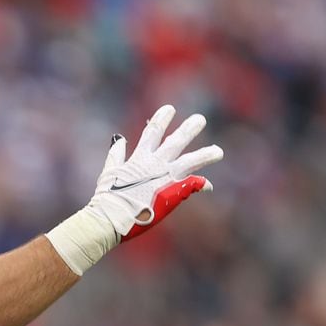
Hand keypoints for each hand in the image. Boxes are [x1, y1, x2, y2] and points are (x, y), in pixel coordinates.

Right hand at [86, 104, 222, 240]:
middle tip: (200, 119)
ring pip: (191, 161)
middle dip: (189, 129)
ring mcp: (165, 178)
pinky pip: (192, 186)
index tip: (170, 109)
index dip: (162, 119)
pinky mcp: (173, 193)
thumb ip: (116, 154)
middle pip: (176, 141)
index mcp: (139, 158)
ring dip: (205, 155)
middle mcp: (155, 164)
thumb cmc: (106, 197)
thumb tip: (119, 138)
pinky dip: (200, 184)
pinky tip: (208, 185)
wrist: (112, 217)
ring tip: (218, 152)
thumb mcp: (109, 172)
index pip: (153, 131)